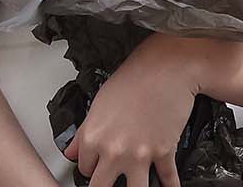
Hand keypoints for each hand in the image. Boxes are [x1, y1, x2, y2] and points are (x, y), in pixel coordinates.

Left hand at [62, 34, 207, 186]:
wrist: (167, 68)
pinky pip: (168, 180)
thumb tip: (72, 151)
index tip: (95, 166)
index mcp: (94, 138)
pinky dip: (170, 185)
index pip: (84, 169)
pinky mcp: (164, 153)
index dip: (90, 167)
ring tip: (135, 186)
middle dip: (104, 185)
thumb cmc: (133, 79)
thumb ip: (84, 133)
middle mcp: (115, 151)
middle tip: (109, 181)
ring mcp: (140, 155)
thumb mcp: (99, 103)